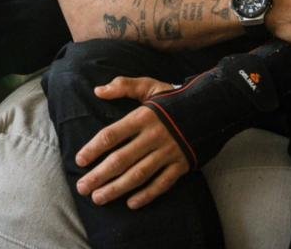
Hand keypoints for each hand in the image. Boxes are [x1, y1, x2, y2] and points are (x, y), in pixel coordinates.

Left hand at [75, 76, 189, 209]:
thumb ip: (123, 86)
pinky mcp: (182, 165)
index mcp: (143, 117)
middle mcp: (154, 136)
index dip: (93, 149)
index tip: (79, 161)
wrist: (211, 108)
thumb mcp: (149, 86)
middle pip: (121, 159)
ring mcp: (169, 152)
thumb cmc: (173, 98)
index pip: (111, 135)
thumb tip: (98, 91)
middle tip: (82, 188)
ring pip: (138, 175)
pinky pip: (162, 184)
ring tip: (98, 198)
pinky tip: (131, 203)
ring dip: (116, 189)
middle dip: (99, 175)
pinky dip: (147, 195)